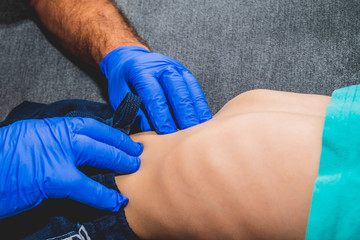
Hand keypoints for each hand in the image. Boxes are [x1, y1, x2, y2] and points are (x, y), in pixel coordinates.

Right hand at [0, 117, 141, 218]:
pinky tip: (116, 201)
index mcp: (53, 126)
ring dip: (120, 162)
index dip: (112, 133)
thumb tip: (76, 149)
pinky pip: (87, 186)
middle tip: (137, 152)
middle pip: (100, 138)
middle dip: (122, 146)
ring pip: (99, 155)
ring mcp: (58, 155)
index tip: (125, 139)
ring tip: (134, 169)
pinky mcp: (54, 178)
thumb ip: (56, 141)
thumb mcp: (32, 139)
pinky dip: (104, 195)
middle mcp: (58, 135)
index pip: (91, 125)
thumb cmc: (5, 158)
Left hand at [100, 46, 211, 133]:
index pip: (154, 95)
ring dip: (194, 111)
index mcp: (140, 71)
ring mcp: (175, 67)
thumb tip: (150, 132)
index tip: (166, 133)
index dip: (161, 116)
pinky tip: (203, 120)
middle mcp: (160, 66)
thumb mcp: (120, 97)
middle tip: (185, 135)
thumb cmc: (123, 83)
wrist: (129, 59)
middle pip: (176, 91)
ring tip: (197, 131)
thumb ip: (134, 112)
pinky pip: (195, 88)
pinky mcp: (184, 72)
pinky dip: (200, 105)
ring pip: (189, 90)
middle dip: (182, 115)